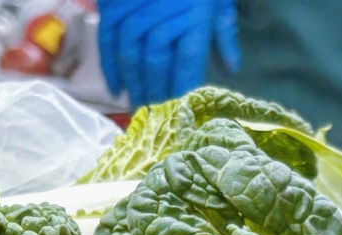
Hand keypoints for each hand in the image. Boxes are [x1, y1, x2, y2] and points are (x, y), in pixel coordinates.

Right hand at [98, 0, 240, 106]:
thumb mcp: (220, 1)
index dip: (181, 93)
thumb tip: (231, 68)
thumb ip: (224, 35)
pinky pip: (110, 42)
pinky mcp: (114, 6)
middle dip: (155, 94)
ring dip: (133, 85)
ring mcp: (137, 11)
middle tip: (154, 115)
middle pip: (157, 66)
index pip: (187, 67)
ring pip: (131, 57)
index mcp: (195, 21)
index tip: (177, 111)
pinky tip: (116, 86)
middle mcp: (165, 18)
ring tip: (137, 105)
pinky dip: (111, 66)